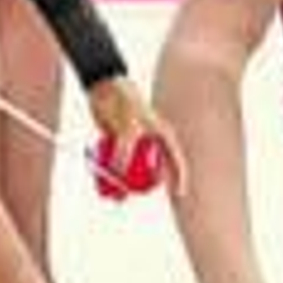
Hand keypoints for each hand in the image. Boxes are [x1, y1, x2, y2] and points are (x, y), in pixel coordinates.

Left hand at [89, 75, 187, 197]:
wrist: (102, 87)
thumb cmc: (122, 102)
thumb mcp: (127, 127)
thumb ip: (124, 150)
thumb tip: (119, 174)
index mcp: (161, 133)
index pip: (176, 158)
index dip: (180, 177)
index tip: (180, 195)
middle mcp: (150, 140)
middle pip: (152, 169)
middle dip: (143, 186)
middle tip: (130, 195)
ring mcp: (134, 143)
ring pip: (133, 170)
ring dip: (124, 184)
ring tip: (115, 196)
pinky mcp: (118, 144)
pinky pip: (118, 164)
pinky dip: (112, 175)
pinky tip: (104, 185)